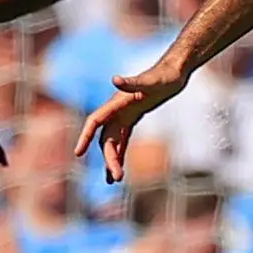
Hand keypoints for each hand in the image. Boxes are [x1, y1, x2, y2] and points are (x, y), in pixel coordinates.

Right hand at [75, 55, 190, 182]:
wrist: (174, 72)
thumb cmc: (163, 76)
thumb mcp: (151, 81)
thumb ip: (132, 82)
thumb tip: (115, 79)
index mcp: (116, 103)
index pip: (94, 121)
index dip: (84, 137)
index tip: (78, 153)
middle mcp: (116, 110)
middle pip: (106, 139)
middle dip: (109, 159)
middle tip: (116, 179)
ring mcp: (124, 115)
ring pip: (112, 142)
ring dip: (112, 160)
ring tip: (114, 180)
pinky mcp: (133, 118)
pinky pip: (122, 139)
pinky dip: (120, 153)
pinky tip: (120, 167)